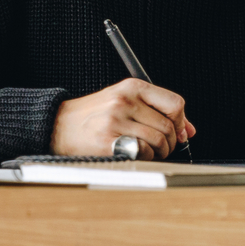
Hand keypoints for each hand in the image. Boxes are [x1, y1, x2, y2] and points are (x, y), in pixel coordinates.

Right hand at [52, 79, 195, 160]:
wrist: (57, 125)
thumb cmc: (92, 116)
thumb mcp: (123, 102)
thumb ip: (156, 111)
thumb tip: (188, 130)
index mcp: (131, 87)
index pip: (175, 103)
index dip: (181, 122)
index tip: (178, 132)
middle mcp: (125, 101)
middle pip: (168, 127)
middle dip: (170, 143)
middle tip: (161, 147)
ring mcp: (116, 121)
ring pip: (158, 142)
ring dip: (158, 153)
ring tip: (145, 151)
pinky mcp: (109, 142)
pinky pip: (143, 153)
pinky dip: (144, 158)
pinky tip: (133, 154)